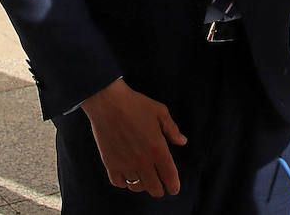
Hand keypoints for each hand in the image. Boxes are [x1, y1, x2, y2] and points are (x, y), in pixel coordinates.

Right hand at [79, 79, 187, 196]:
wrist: (108, 101)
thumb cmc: (135, 104)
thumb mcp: (160, 112)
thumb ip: (172, 129)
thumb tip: (182, 141)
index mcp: (158, 150)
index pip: (170, 177)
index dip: (173, 186)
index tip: (173, 188)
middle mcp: (143, 161)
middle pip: (155, 189)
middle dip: (160, 188)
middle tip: (159, 184)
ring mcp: (126, 164)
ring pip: (137, 187)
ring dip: (143, 185)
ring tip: (144, 178)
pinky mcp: (110, 163)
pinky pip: (119, 183)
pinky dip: (125, 182)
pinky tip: (128, 175)